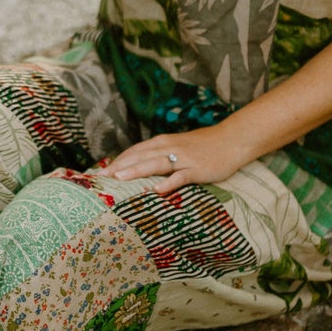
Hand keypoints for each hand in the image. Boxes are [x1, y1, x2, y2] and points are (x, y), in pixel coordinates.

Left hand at [101, 125, 250, 195]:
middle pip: (140, 156)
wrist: (231, 140)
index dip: (117, 160)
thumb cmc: (202, 146)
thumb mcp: (177, 147)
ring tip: (119, 178)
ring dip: (137, 170)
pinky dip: (169, 183)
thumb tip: (139, 167)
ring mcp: (183, 158)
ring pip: (155, 163)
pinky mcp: (197, 169)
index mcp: (162, 142)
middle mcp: (169, 147)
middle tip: (101, 177)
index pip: (135, 151)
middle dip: (119, 166)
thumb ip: (159, 155)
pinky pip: (181, 176)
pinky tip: (158, 190)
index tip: (100, 172)